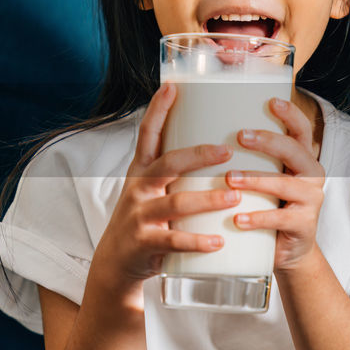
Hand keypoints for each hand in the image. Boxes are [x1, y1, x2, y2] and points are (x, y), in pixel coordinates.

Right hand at [93, 82, 241, 284]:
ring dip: (207, 199)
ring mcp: (140, 215)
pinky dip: (198, 242)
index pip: (147, 134)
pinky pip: (174, 241)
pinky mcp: (145, 243)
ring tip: (234, 197)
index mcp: (141, 170)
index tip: (172, 88)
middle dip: (198, 155)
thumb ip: (175, 171)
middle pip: (167, 164)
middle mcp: (138, 189)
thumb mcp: (151, 189)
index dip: (157, 110)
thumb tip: (218, 142)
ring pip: (175, 203)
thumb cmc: (144, 219)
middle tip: (227, 150)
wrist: (115, 262)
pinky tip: (219, 241)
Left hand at [227, 97, 325, 273]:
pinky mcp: (303, 226)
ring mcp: (310, 201)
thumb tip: (204, 130)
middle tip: (239, 135)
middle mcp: (311, 175)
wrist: (285, 251)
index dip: (290, 114)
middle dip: (267, 141)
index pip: (301, 130)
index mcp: (301, 158)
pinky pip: (280, 219)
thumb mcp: (262, 178)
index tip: (271, 102)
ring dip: (256, 180)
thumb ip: (247, 158)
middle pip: (295, 151)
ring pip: (285, 185)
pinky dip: (257, 219)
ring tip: (230, 179)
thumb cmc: (267, 206)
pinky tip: (237, 218)